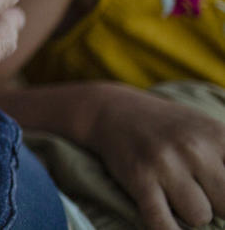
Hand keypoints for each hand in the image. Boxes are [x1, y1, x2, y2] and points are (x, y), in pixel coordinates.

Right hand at [88, 84, 224, 229]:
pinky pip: (162, 224)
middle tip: (204, 193)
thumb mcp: (211, 130)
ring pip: (199, 217)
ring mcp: (164, 164)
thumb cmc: (172, 127)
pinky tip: (172, 228)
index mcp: (218, 135)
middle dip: (220, 206)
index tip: (223, 196)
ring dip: (193, 214)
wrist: (113, 109)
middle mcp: (194, 148)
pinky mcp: (139, 179)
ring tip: (180, 195)